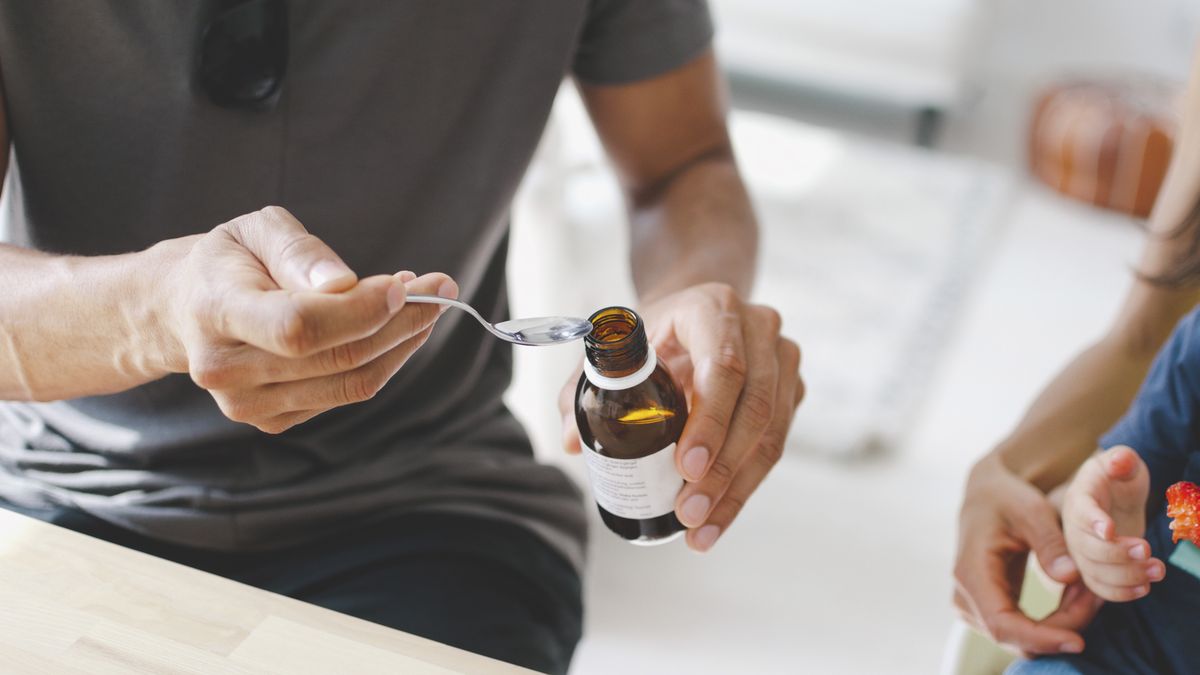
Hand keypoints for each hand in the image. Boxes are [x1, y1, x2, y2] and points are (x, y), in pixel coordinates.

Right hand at [163, 206, 456, 432]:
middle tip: (440, 286)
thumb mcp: (257, 230)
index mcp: (216, 311)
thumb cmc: (231, 260)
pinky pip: (347, 394)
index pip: (298, 327)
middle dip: (402, 321)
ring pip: (352, 383)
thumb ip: (298, 252)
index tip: (407, 283)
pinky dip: (382, 360)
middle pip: (336, 358)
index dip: (360, 311)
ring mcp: (247, 404)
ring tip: (422, 300)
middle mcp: (225, 368)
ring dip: (401, 342)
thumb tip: (345, 284)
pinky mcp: (272, 420)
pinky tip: (388, 326)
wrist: (184, 309)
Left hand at [559, 282, 802, 551]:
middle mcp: (758, 329)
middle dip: (721, 470)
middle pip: (754, 407)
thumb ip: (588, 389)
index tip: (684, 468)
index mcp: (714, 309)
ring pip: (772, 435)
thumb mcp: (617, 349)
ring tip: (700, 529)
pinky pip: (776, 446)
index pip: (725, 367)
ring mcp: (782, 359)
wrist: (693, 313)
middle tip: (688, 511)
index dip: (709, 421)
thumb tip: (573, 441)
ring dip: (735, 490)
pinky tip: (717, 518)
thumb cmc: (654, 333)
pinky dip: (745, 487)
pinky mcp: (792, 390)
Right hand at [954, 454, 1101, 655]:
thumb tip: (1070, 577)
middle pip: (1017, 638)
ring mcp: (974, 607)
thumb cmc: (1006, 499)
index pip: (1002, 624)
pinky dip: (1055, 621)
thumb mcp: (1031, 510)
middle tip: (1098, 597)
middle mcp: (966, 597)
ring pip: (1023, 640)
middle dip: (1063, 627)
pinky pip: (1024, 631)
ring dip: (1062, 624)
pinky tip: (1076, 596)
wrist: (985, 496)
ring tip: (1089, 591)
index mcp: (971, 572)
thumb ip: (1050, 543)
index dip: (1040, 639)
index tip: (1079, 642)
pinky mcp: (989, 609)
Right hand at [1063, 446, 1163, 601]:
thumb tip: (1120, 461)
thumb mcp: (1123, 463)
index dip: (1093, 522)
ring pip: (1094, 572)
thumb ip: (1122, 460)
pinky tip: (1145, 588)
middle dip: (1117, 554)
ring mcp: (1080, 551)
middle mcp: (1072, 529)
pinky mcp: (1092, 568)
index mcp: (1079, 499)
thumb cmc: (1118, 479)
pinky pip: (1099, 587)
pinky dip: (1121, 593)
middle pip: (1084, 548)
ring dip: (1126, 576)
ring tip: (1158, 569)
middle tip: (1147, 550)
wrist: (1112, 498)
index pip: (1080, 513)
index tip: (1110, 530)